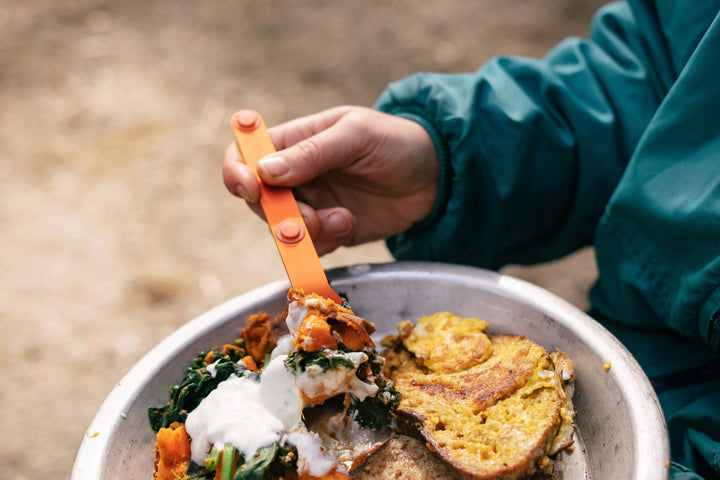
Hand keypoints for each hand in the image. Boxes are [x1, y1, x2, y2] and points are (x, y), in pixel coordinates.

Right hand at [223, 106, 438, 254]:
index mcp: (294, 141)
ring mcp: (312, 204)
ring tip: (343, 219)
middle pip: (259, 202)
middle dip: (280, 215)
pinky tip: (350, 224)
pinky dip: (325, 242)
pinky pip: (310, 246)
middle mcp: (295, 175)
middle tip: (310, 220)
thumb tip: (265, 170)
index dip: (237, 173)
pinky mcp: (330, 230)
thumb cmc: (396, 142)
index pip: (244, 154)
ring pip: (284, 229)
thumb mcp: (356, 136)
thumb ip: (312, 153)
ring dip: (309, 232)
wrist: (436, 177)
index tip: (253, 191)